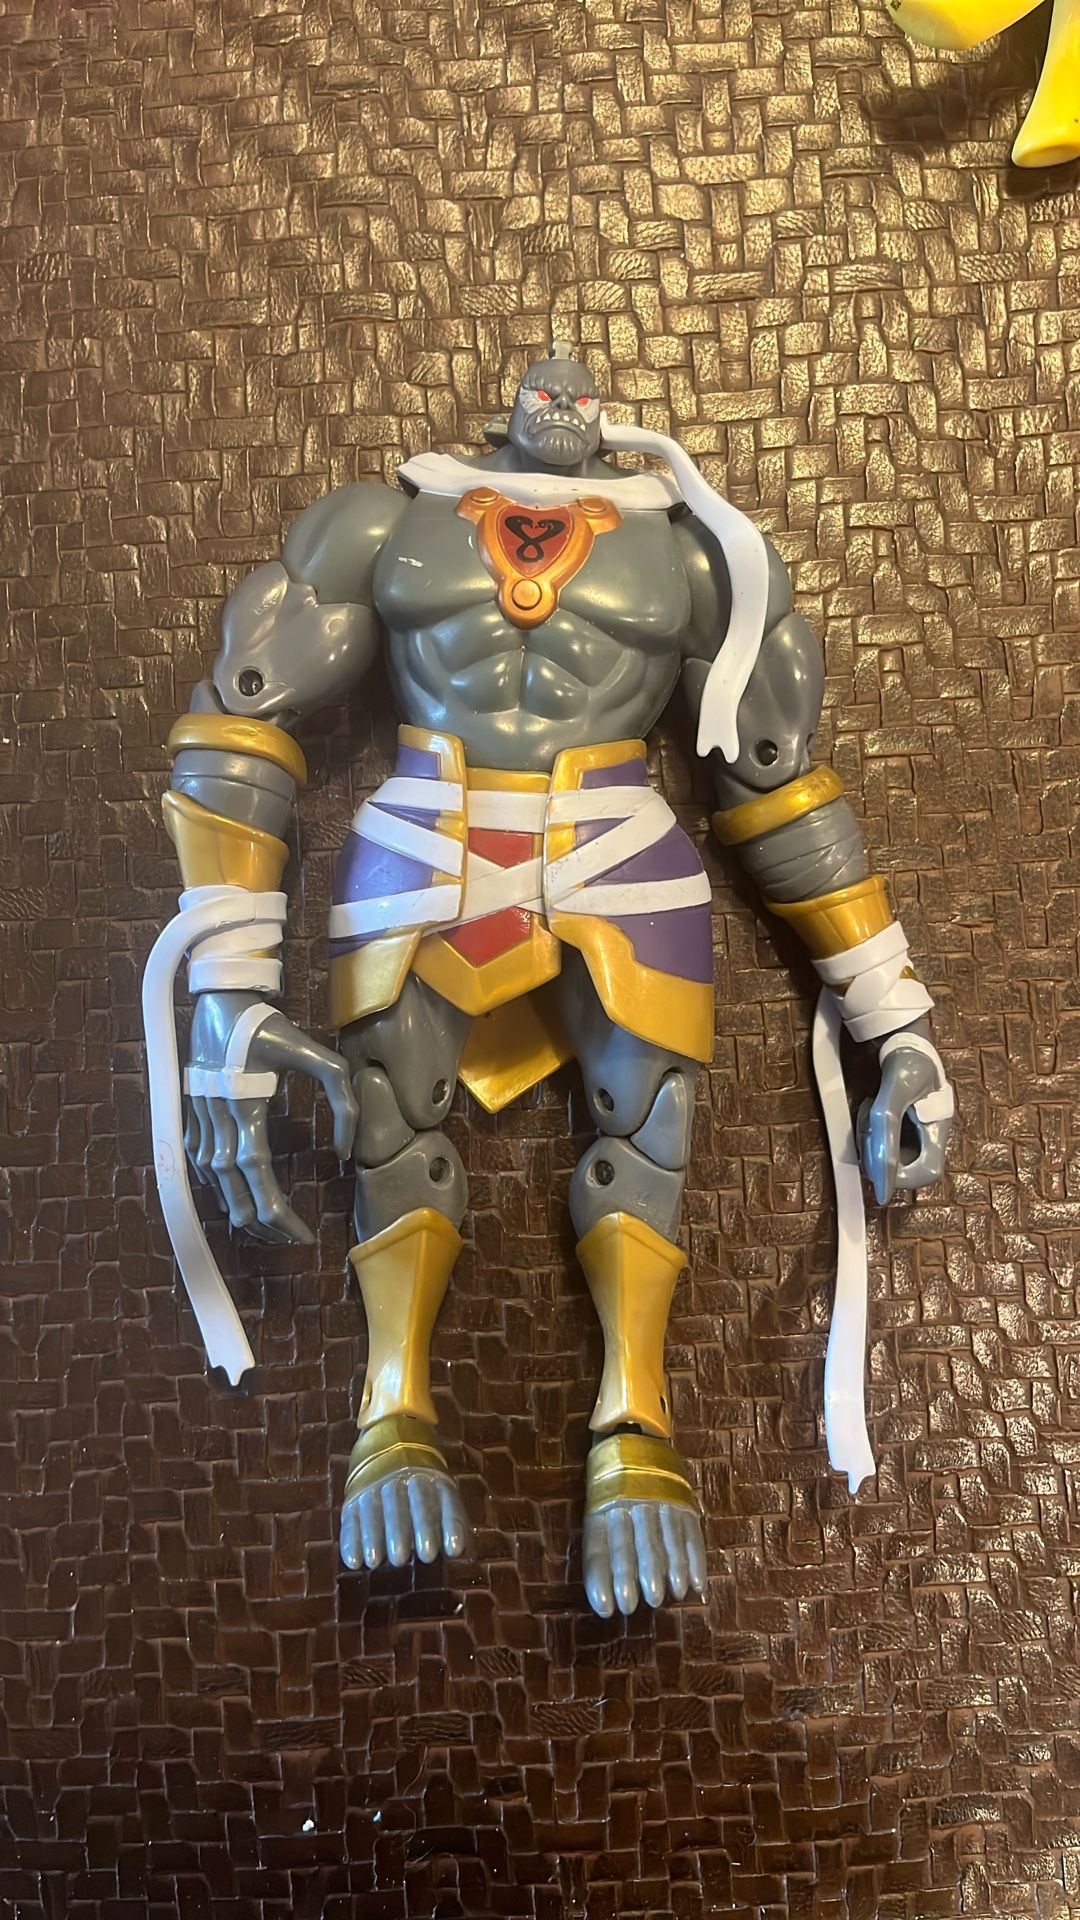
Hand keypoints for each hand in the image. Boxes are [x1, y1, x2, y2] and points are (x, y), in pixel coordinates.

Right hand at [183, 991, 357, 1242]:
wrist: (219, 1001)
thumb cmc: (268, 1027)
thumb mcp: (316, 1054)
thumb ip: (341, 1099)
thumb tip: (346, 1151)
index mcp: (246, 1110)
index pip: (260, 1178)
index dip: (279, 1213)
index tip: (300, 1234)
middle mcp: (218, 1122)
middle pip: (235, 1191)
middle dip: (262, 1223)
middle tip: (288, 1238)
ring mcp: (199, 1120)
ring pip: (214, 1183)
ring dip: (239, 1209)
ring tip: (267, 1226)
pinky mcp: (189, 1114)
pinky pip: (197, 1163)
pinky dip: (216, 1187)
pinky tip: (234, 1197)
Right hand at [340, 1465, 468, 1569]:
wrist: (390, 1436)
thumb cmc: (424, 1482)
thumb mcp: (442, 1487)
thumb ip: (451, 1517)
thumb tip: (459, 1552)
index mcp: (432, 1476)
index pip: (444, 1500)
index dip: (450, 1525)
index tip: (454, 1550)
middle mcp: (402, 1477)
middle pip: (401, 1505)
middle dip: (402, 1531)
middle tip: (403, 1558)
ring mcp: (375, 1483)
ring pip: (373, 1510)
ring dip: (373, 1536)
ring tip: (376, 1561)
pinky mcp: (355, 1494)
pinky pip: (351, 1516)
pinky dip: (351, 1539)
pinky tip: (353, 1561)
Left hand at [583, 1499, 706, 1616]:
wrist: (635, 1445)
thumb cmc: (612, 1495)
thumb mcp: (597, 1514)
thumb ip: (601, 1552)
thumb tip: (605, 1605)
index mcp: (601, 1511)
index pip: (598, 1549)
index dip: (601, 1580)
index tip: (606, 1610)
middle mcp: (629, 1506)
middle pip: (631, 1544)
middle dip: (634, 1575)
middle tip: (640, 1603)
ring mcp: (659, 1501)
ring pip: (665, 1539)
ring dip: (671, 1569)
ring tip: (673, 1594)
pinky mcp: (683, 1502)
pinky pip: (691, 1534)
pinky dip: (696, 1561)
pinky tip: (697, 1585)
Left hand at [857, 1036, 952, 1205]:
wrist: (901, 1038)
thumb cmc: (907, 1062)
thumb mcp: (895, 1091)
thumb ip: (886, 1127)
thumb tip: (880, 1169)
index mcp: (938, 1130)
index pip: (927, 1173)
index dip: (902, 1178)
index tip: (878, 1164)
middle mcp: (928, 1135)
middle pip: (904, 1167)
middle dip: (880, 1154)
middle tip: (868, 1127)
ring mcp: (913, 1130)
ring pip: (889, 1155)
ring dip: (871, 1140)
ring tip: (867, 1111)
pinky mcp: (899, 1124)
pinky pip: (882, 1140)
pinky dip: (870, 1131)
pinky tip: (867, 1110)